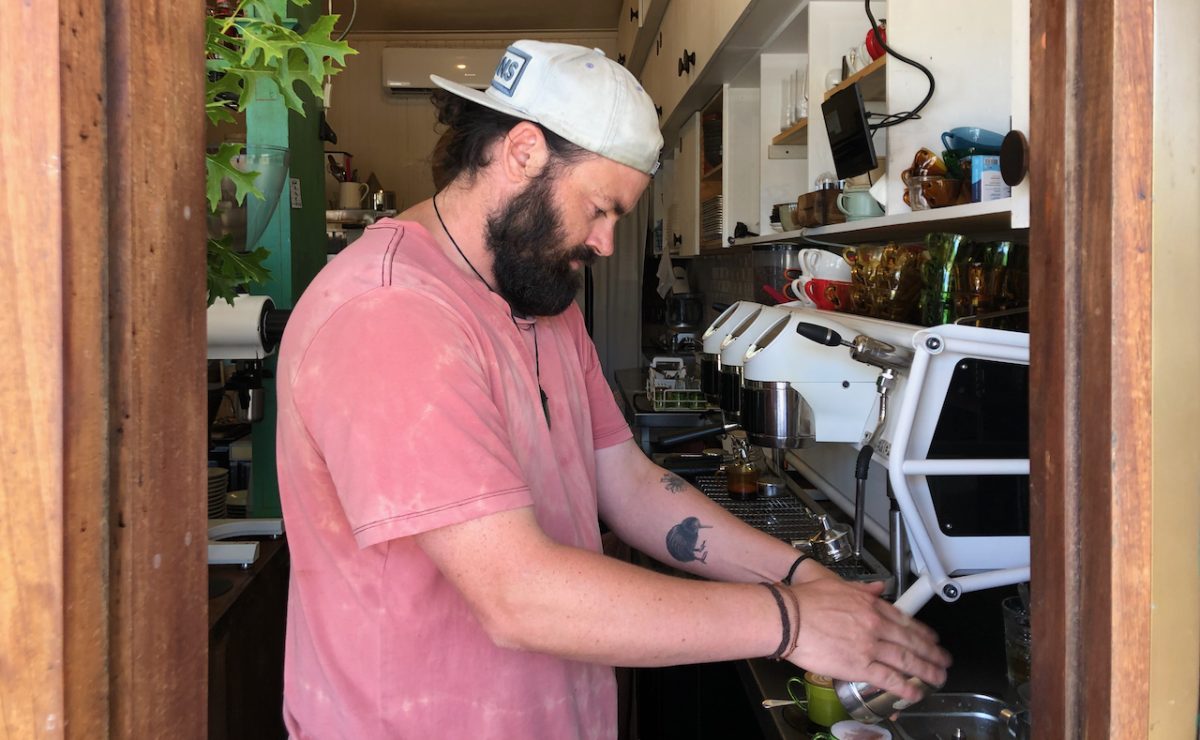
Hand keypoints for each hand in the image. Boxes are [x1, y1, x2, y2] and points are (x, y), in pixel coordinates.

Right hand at [784, 579, 950, 702]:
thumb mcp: (836, 584)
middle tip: (943, 660)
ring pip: (906, 660)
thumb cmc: (805, 601)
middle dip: (931, 652)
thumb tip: (877, 587)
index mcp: (869, 604)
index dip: (921, 631)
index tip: (930, 638)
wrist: (789, 617)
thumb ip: (860, 588)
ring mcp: (869, 645)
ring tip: (937, 678)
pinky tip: (915, 692)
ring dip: (926, 670)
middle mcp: (874, 624)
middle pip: (911, 640)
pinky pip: (889, 678)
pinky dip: (905, 687)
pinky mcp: (859, 665)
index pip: (903, 619)